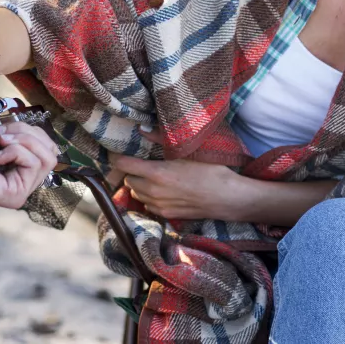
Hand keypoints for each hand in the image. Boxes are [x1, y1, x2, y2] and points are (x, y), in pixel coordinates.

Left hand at [0, 121, 58, 208]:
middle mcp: (28, 183)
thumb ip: (19, 136)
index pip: (49, 148)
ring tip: (0, 141)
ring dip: (24, 141)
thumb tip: (32, 126)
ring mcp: (24, 192)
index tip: (6, 128)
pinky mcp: (17, 196)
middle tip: (1, 133)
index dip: (34, 132)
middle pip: (51, 152)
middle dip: (29, 133)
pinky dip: (15, 152)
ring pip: (47, 158)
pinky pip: (33, 164)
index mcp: (25, 170)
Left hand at [112, 154, 252, 220]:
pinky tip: (162, 190)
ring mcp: (159, 205)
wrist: (227, 198)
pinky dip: (149, 197)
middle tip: (142, 163)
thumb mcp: (187, 151)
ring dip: (139, 185)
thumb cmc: (210, 170)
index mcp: (156, 173)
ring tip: (153, 177)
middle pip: (128, 180)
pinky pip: (147, 205)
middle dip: (132, 171)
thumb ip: (161, 140)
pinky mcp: (166, 215)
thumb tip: (141, 129)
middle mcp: (153, 191)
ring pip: (136, 193)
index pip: (123, 165)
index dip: (117, 157)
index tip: (118, 152)